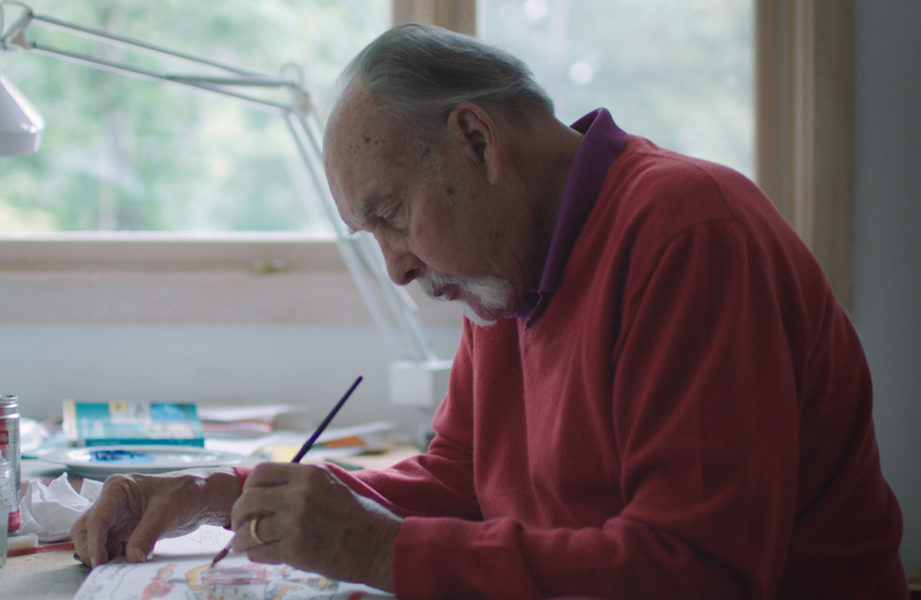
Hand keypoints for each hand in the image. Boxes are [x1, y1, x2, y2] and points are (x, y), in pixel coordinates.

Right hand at [71, 467, 239, 566]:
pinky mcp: (125, 530)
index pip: (96, 519)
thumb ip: (146, 535)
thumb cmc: (186, 493)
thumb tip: (132, 558)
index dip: (94, 543)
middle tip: (104, 568)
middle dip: (91, 549)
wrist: (202, 497)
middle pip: (85, 529)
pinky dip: (112, 557)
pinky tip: (126, 562)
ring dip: (100, 554)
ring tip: (118, 565)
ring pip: (93, 540)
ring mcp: (117, 517)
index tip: (100, 562)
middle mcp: (111, 501)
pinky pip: (109, 546)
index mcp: (118, 488)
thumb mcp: (166, 512)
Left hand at [230, 463, 400, 591]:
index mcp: (309, 475)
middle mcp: (299, 495)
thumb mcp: (331, 485)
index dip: (249, 487)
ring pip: (249, 529)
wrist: (379, 545)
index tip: (249, 498)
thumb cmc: (358, 516)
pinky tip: (261, 554)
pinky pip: (259, 552)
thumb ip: (300, 483)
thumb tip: (266, 490)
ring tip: (245, 543)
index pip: (261, 472)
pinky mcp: (295, 550)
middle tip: (240, 523)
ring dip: (242, 539)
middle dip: (238, 514)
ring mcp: (296, 523)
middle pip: (248, 499)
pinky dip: (255, 554)